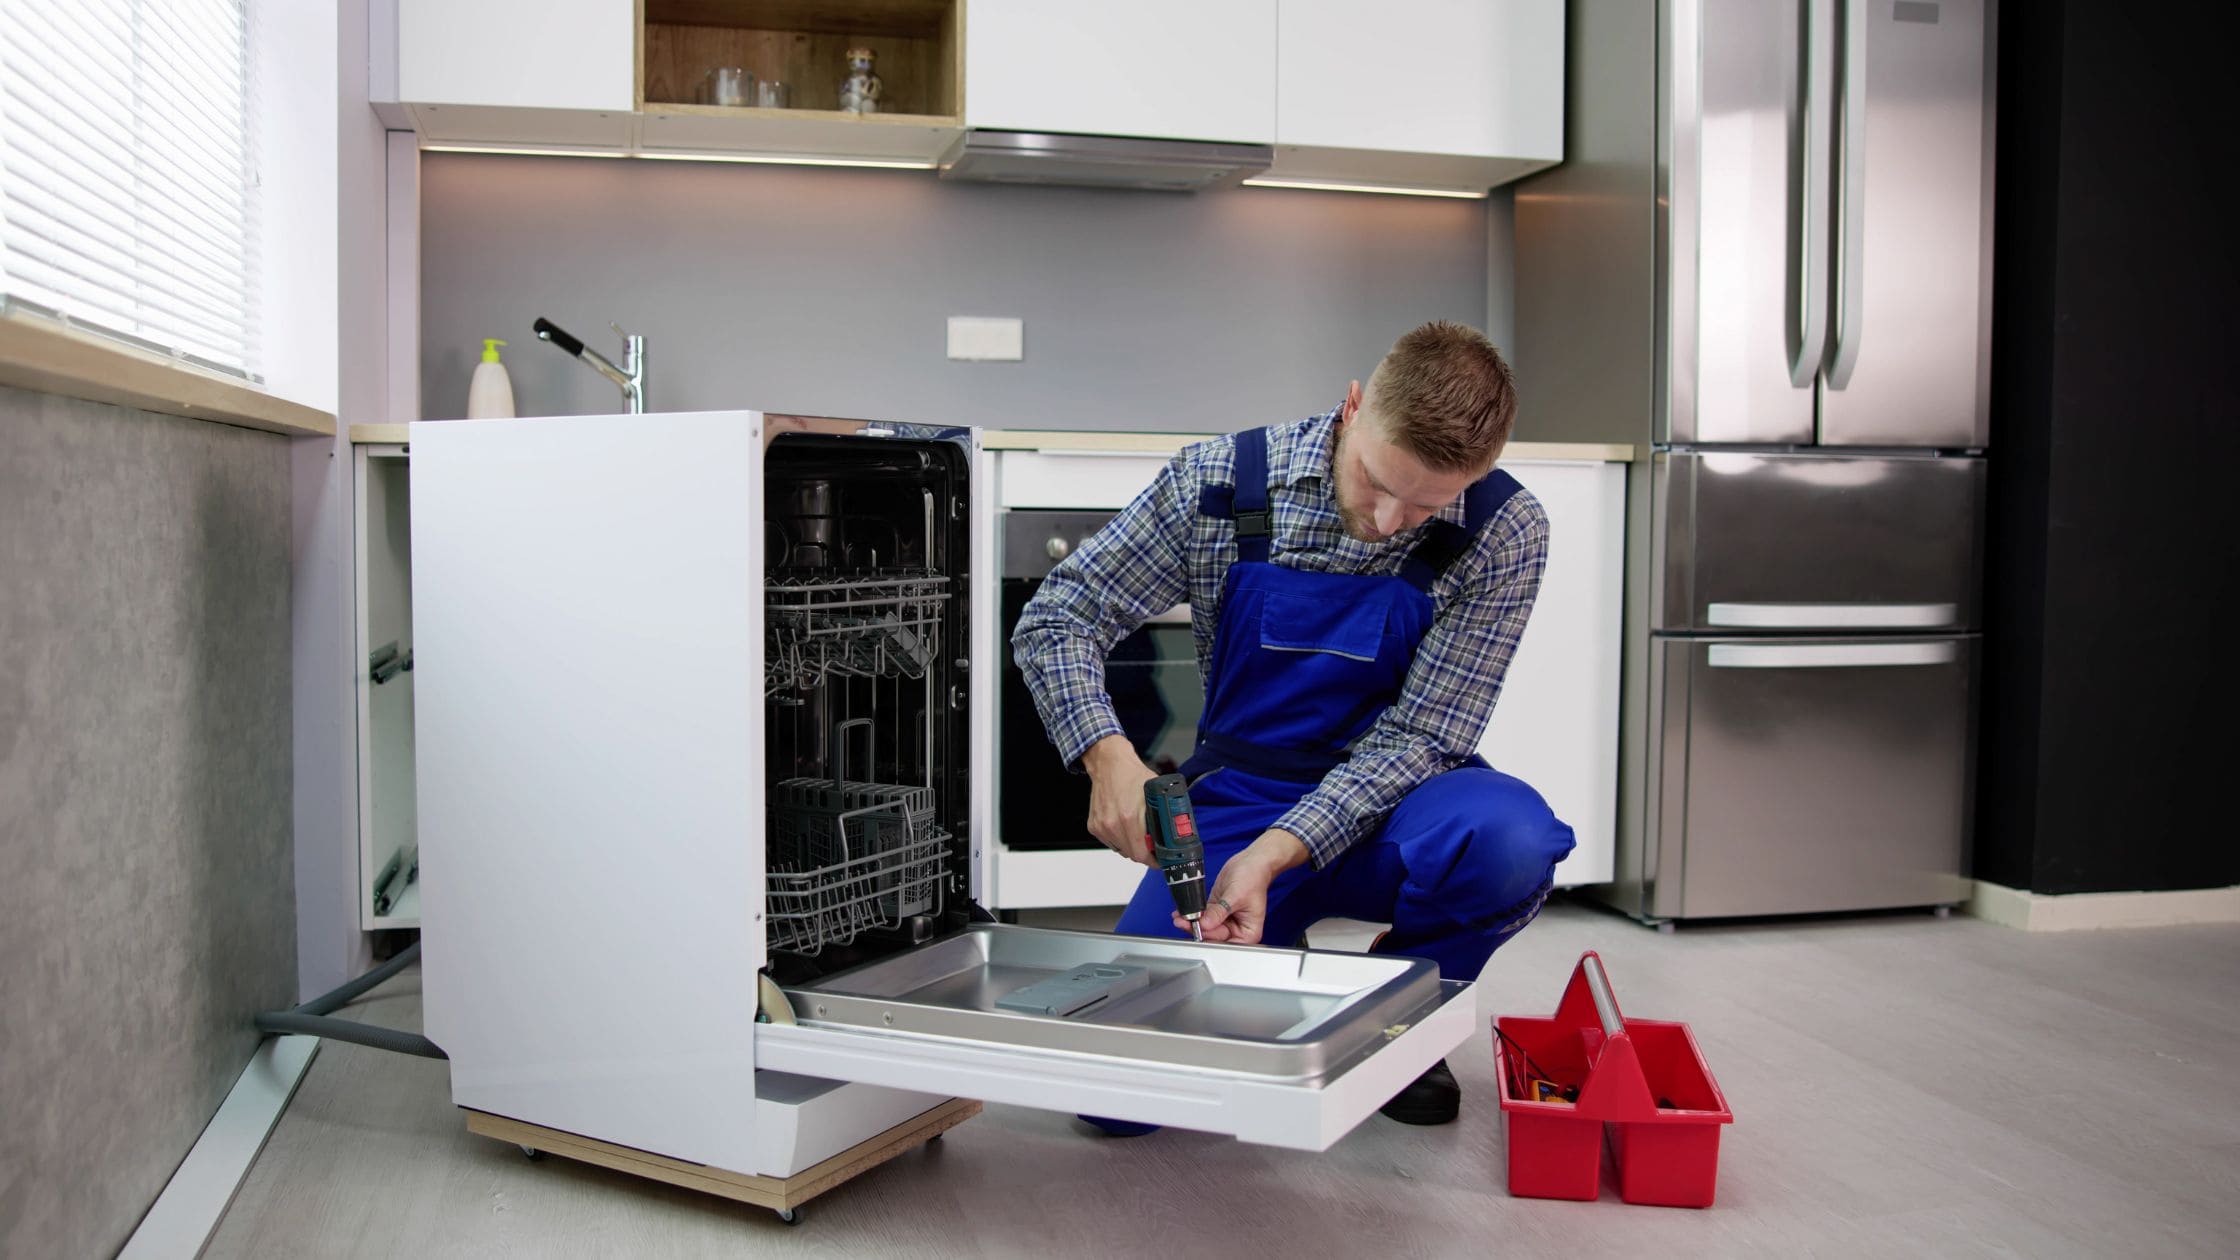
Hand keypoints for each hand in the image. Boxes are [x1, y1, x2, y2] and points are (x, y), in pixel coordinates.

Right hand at [1082, 735, 1157, 864]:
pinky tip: (1125, 827)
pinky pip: (1111, 843)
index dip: (1153, 860)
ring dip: (1132, 847)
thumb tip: (1175, 832)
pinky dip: (1119, 840)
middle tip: (1153, 848)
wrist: (1109, 764)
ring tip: (1139, 834)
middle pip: (1132, 855)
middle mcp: (1112, 824)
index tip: (1160, 859)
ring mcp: (1102, 826)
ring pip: (1121, 850)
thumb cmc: (1132, 775)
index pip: (1141, 854)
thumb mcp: (1156, 794)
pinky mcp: (1094, 826)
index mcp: (1129, 817)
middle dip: (1145, 854)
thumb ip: (1164, 815)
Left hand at [1186, 829, 1309, 944]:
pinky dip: (1193, 915)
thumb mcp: (1236, 896)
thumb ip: (1219, 912)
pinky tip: (1182, 913)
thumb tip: (1205, 925)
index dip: (1211, 938)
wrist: (1250, 862)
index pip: (1226, 943)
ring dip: (1191, 923)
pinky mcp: (1216, 911)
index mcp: (1247, 932)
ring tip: (1180, 917)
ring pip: (1205, 927)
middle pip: (1213, 936)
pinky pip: (1202, 917)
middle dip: (1198, 930)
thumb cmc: (1253, 878)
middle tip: (1183, 922)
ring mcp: (1224, 920)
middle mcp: (1236, 929)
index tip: (1197, 931)